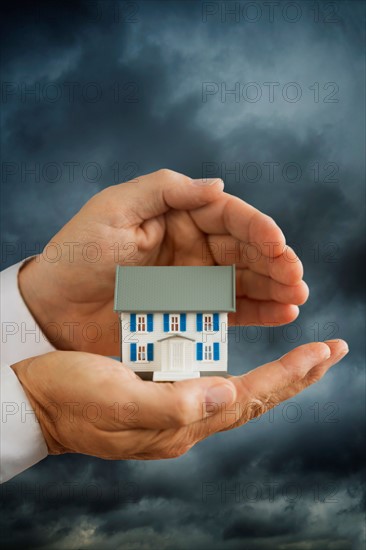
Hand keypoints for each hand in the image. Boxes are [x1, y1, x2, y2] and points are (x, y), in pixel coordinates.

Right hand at [11, 340, 347, 458]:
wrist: (35, 401)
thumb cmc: (68, 395)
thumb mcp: (114, 397)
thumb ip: (172, 403)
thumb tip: (228, 393)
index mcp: (179, 420)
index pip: (248, 396)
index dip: (289, 375)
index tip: (324, 352)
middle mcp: (185, 420)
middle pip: (253, 399)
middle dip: (296, 377)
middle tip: (330, 353)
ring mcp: (174, 412)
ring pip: (238, 394)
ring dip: (274, 377)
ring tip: (304, 358)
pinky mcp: (161, 397)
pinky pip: (213, 388)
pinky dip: (241, 374)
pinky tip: (246, 366)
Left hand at [19, 169, 308, 354]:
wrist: (53, 309)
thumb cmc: (78, 254)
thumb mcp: (115, 209)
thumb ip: (165, 189)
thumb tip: (218, 185)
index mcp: (176, 214)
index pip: (227, 215)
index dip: (256, 227)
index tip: (277, 243)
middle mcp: (191, 246)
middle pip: (243, 249)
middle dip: (274, 260)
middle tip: (296, 275)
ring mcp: (193, 280)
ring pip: (244, 280)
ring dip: (274, 286)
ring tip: (296, 295)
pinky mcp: (191, 311)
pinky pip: (231, 310)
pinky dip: (258, 311)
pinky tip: (283, 312)